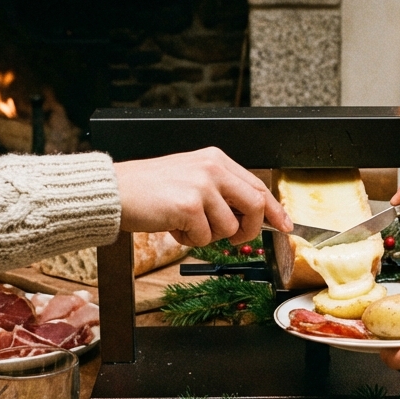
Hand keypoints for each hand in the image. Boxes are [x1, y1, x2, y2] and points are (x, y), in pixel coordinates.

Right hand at [114, 147, 290, 245]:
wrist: (114, 191)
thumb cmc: (149, 188)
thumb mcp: (191, 178)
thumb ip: (220, 190)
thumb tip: (249, 215)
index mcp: (216, 159)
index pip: (258, 186)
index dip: (275, 209)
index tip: (285, 225)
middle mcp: (212, 168)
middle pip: (255, 205)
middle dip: (249, 230)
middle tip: (233, 239)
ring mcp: (201, 186)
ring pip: (230, 228)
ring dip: (209, 237)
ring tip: (184, 225)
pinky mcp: (189, 205)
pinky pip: (205, 237)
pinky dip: (189, 240)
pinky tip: (172, 227)